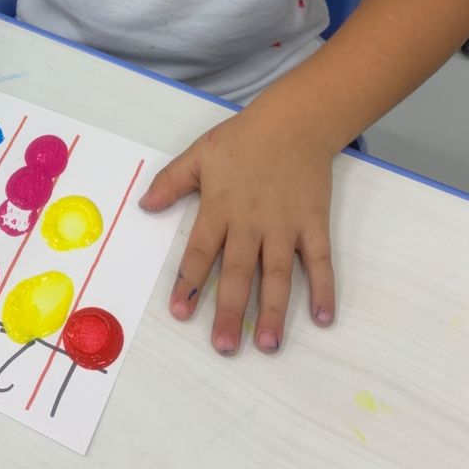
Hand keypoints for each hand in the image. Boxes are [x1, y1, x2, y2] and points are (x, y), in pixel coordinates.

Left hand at [139, 110, 335, 354]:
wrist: (294, 121)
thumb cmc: (244, 138)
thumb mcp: (199, 153)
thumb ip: (172, 181)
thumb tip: (144, 205)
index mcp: (220, 207)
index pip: (201, 251)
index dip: (189, 282)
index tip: (179, 312)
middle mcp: (251, 222)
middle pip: (238, 272)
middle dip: (229, 311)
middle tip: (223, 347)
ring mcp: (285, 225)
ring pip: (278, 274)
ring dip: (272, 310)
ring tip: (267, 345)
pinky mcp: (314, 224)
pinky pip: (320, 261)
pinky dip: (324, 288)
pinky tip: (323, 318)